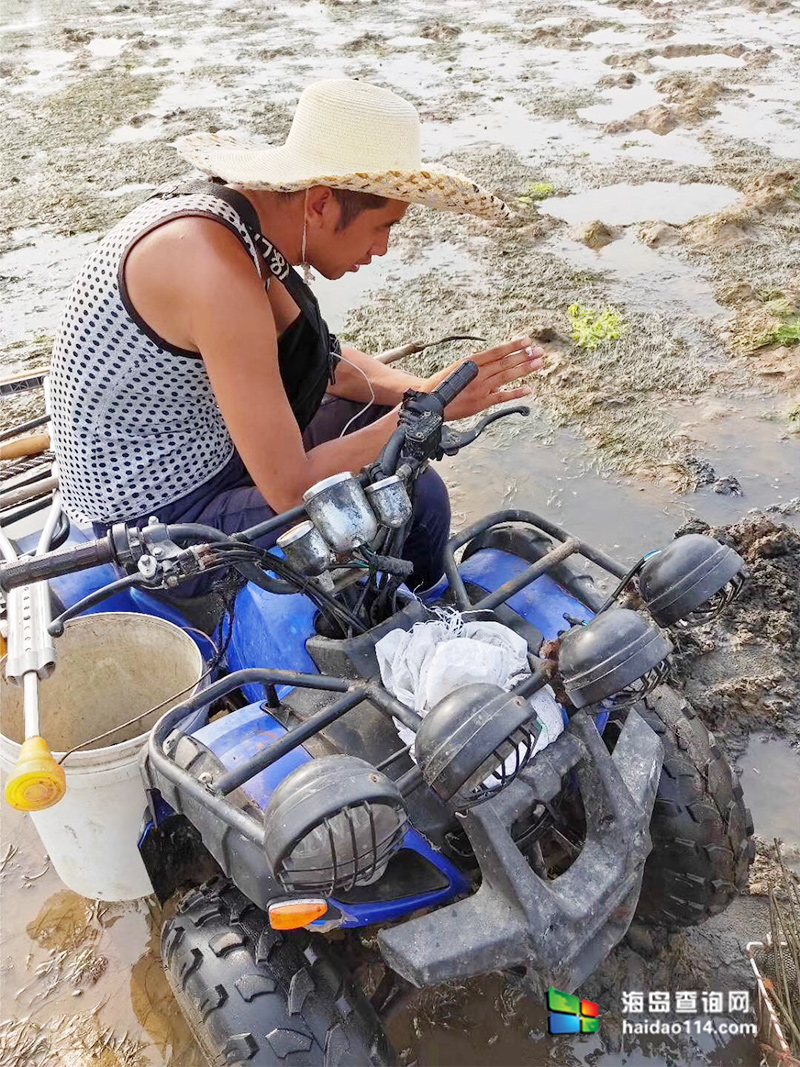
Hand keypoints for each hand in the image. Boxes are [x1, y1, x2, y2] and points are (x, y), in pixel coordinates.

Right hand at [423, 336, 543, 419]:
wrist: (430, 401)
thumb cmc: (445, 384)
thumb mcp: (460, 369)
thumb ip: (479, 369)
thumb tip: (497, 369)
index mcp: (471, 361)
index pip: (496, 351)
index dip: (513, 346)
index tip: (528, 341)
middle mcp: (477, 373)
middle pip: (504, 363)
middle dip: (524, 356)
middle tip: (540, 351)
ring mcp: (480, 388)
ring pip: (506, 376)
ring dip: (524, 369)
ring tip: (538, 363)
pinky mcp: (481, 403)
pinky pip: (502, 397)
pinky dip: (515, 393)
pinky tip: (528, 389)